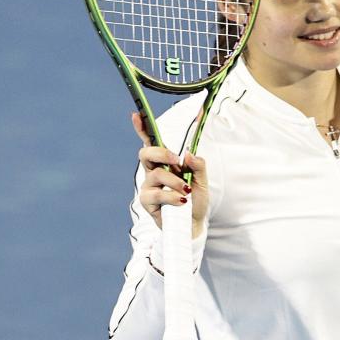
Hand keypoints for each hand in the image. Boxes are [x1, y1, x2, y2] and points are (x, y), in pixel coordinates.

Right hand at [131, 112, 207, 237]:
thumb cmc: (195, 200)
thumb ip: (198, 165)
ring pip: (155, 174)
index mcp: (165, 162)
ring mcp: (148, 186)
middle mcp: (154, 171)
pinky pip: (156, 194)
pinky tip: (181, 201)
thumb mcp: (202, 180)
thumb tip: (188, 154)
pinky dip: (172, 196)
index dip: (143, 128)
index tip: (137, 114)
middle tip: (177, 162)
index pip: (151, 142)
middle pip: (146, 153)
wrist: (193, 225)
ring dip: (174, 181)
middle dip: (161, 153)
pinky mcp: (147, 201)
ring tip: (186, 191)